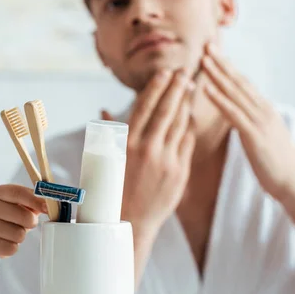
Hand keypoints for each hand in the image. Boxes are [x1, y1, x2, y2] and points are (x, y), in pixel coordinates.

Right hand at [0, 185, 47, 257]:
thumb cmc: (10, 212)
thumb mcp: (21, 202)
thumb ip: (36, 200)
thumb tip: (51, 204)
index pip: (19, 194)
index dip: (36, 201)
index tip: (47, 208)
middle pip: (23, 216)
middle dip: (31, 221)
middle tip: (27, 222)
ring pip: (19, 235)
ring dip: (21, 235)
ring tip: (14, 230)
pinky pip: (11, 249)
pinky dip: (13, 247)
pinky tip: (6, 240)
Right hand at [104, 70, 196, 229]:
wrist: (131, 220)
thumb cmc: (114, 188)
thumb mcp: (106, 158)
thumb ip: (110, 132)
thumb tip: (104, 110)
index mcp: (127, 143)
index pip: (144, 107)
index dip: (156, 88)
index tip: (165, 72)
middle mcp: (147, 149)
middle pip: (166, 111)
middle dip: (176, 88)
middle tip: (184, 73)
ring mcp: (166, 160)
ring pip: (180, 124)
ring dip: (186, 104)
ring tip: (189, 89)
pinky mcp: (180, 171)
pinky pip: (187, 142)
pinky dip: (189, 127)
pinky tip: (189, 116)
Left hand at [202, 43, 294, 203]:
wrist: (293, 183)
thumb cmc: (275, 164)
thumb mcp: (262, 136)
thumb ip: (250, 122)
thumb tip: (238, 115)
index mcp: (263, 110)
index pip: (242, 83)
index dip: (227, 66)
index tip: (213, 52)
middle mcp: (262, 110)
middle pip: (238, 81)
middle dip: (221, 62)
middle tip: (206, 44)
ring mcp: (259, 121)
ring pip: (234, 92)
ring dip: (217, 74)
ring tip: (202, 59)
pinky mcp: (254, 134)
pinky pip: (233, 113)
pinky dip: (219, 98)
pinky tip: (206, 87)